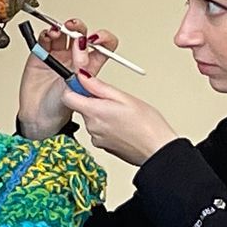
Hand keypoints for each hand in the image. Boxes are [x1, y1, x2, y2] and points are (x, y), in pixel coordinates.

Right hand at [16, 20, 113, 139]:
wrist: (39, 116)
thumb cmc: (60, 108)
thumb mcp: (79, 92)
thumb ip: (81, 74)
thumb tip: (83, 56)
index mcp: (90, 66)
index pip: (104, 46)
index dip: (103, 38)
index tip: (95, 39)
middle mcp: (75, 58)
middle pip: (81, 34)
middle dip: (79, 29)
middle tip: (74, 31)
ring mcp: (58, 54)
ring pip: (63, 33)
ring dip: (62, 28)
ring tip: (58, 32)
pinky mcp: (41, 54)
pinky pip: (45, 38)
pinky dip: (47, 34)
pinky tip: (48, 36)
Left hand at [60, 73, 179, 165]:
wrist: (158, 150)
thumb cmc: (147, 125)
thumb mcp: (124, 97)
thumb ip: (99, 86)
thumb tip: (82, 76)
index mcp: (94, 112)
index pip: (68, 97)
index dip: (75, 88)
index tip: (87, 85)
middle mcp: (91, 127)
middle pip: (83, 108)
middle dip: (95, 102)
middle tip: (116, 102)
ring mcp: (96, 139)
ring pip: (93, 120)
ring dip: (104, 115)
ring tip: (124, 116)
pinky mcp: (103, 147)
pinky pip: (100, 132)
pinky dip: (109, 127)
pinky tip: (124, 127)